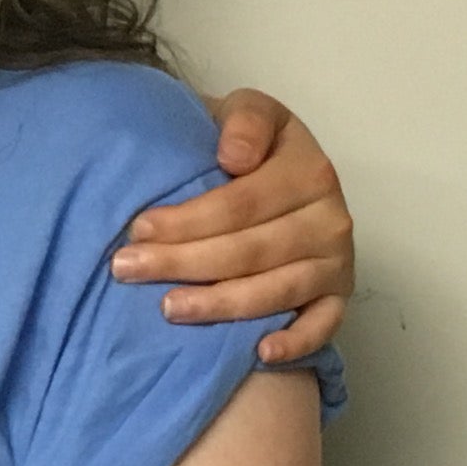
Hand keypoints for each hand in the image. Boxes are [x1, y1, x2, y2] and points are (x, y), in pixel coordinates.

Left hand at [122, 90, 352, 364]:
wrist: (283, 171)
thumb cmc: (249, 148)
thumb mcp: (249, 112)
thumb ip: (245, 122)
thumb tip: (233, 158)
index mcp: (310, 170)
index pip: (241, 204)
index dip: (187, 219)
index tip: (138, 228)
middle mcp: (331, 218)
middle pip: (250, 250)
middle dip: (184, 262)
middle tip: (128, 269)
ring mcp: (337, 262)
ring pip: (276, 291)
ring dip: (220, 305)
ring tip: (168, 309)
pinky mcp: (338, 297)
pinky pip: (322, 326)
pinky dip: (296, 343)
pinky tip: (258, 353)